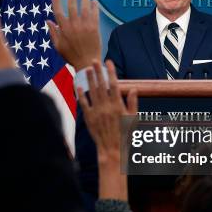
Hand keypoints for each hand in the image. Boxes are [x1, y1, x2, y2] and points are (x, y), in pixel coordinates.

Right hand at [48, 0, 100, 70]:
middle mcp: (74, 26)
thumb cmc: (71, 56)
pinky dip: (94, 7)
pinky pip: (95, 14)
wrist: (87, 62)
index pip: (58, 11)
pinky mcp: (95, 28)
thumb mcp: (58, 46)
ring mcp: (85, 26)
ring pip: (84, 8)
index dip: (56, 1)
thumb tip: (48, 21)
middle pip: (72, 6)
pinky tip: (94, 2)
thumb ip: (53, 33)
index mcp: (64, 30)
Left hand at [77, 60, 136, 199]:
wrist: (113, 150)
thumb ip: (132, 103)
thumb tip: (133, 89)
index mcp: (118, 106)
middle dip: (98, 72)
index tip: (109, 62)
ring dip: (90, 80)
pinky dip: (81, 95)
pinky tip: (79, 86)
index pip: (114, 84)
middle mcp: (107, 107)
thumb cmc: (125, 135)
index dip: (111, 72)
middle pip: (101, 85)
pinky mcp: (89, 119)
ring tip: (88, 69)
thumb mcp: (133, 118)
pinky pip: (84, 104)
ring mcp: (97, 112)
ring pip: (92, 92)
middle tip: (94, 61)